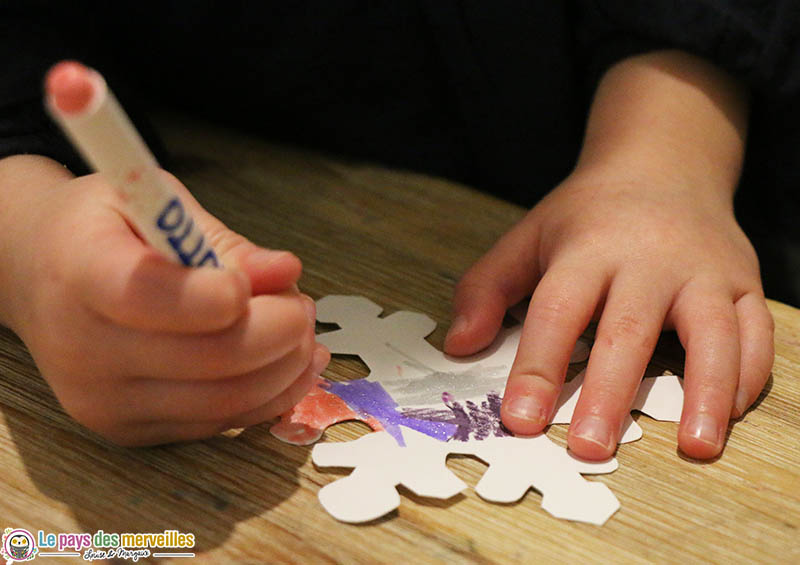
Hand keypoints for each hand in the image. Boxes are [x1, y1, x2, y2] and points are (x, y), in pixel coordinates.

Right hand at [0, 155, 328, 445]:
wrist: (41, 278)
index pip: (148, 294)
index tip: (256, 281)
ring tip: (303, 331)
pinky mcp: (130, 431)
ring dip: (286, 368)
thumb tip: (286, 272)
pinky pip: (219, 423)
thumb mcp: (152, 202)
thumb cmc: (102, 230)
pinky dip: (269, 396)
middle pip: (209, 359)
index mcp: (81, 269)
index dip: (215, 295)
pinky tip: (288, 363)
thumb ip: (221, 240)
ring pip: (226, 402)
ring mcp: (105, 400)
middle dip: (281, 331)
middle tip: (303, 306)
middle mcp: (83, 346)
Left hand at [445, 172, 772, 459]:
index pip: (557, 311)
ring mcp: (703, 270)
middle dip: (610, 393)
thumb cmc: (587, 214)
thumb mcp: (527, 238)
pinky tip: (730, 414)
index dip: (537, 367)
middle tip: (589, 448)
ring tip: (694, 447)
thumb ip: (485, 288)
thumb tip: (457, 347)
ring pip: (712, 333)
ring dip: (706, 391)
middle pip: (628, 330)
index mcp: (587, 249)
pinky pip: (757, 331)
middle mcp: (649, 259)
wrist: (663, 164)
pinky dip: (749, 375)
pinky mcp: (742, 281)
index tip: (520, 418)